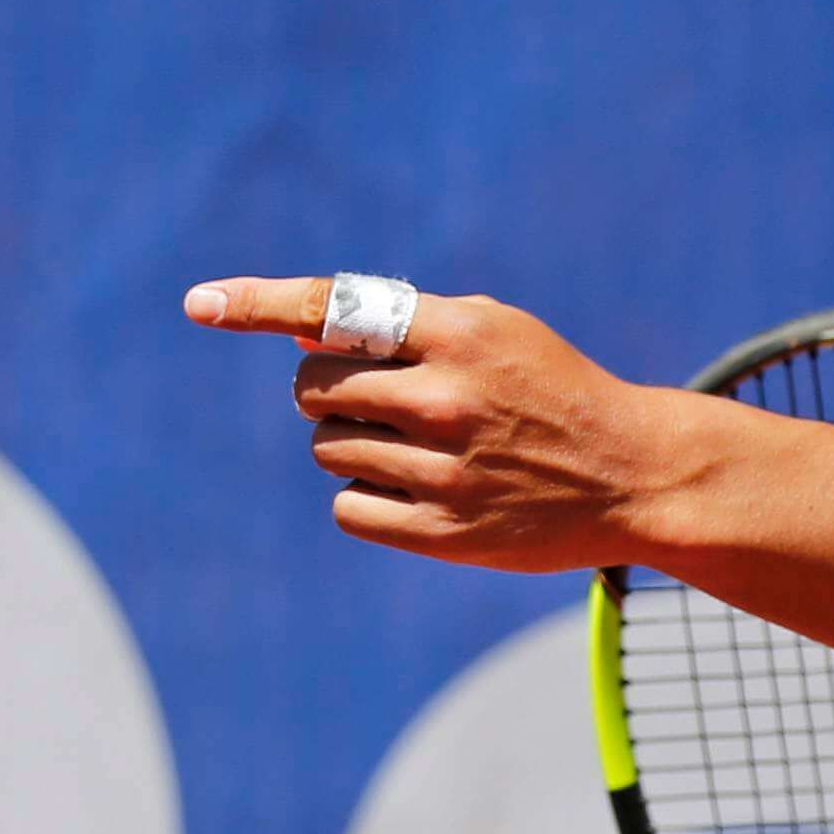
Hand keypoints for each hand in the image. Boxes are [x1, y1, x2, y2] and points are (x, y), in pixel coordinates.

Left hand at [179, 274, 693, 572]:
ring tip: (425, 446)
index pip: (336, 309)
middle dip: (331, 390)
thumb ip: (400, 326)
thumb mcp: (492, 332)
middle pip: (312, 387)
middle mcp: (447, 397)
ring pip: (326, 449)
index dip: (259, 303)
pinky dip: (367, 495)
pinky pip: (347, 506)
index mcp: (460, 333)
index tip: (200, 302)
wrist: (632, 473)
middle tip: (389, 399)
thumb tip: (293, 333)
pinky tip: (421, 489)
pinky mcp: (441, 530)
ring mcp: (443, 469)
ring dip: (354, 444)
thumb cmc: (549, 390)